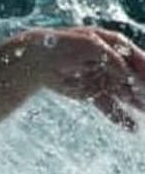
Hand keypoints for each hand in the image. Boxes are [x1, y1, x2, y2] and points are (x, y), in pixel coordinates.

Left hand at [12, 27, 144, 129]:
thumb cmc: (63, 46)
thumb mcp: (89, 45)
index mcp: (115, 45)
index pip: (136, 59)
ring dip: (139, 104)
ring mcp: (104, 78)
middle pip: (135, 79)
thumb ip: (110, 57)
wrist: (39, 60)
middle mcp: (114, 63)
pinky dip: (119, 117)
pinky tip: (131, 127)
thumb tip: (125, 74)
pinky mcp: (93, 92)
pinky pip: (109, 106)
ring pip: (126, 94)